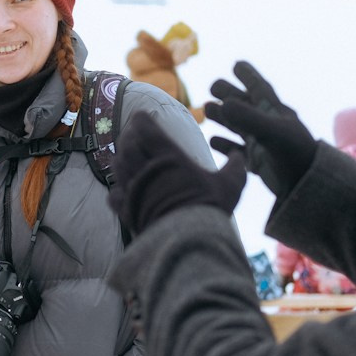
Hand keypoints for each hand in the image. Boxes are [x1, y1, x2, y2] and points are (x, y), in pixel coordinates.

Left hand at [109, 112, 246, 235]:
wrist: (185, 240)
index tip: (143, 116)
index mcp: (167, 156)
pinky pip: (114, 195)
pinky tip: (121, 191)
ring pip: (118, 166)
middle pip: (127, 144)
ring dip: (121, 159)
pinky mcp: (126, 210)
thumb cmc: (208, 208)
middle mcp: (145, 169)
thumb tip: (241, 156)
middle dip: (129, 137)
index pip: (145, 128)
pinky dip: (116, 190)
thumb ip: (235, 168)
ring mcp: (132, 190)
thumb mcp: (229, 186)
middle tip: (134, 135)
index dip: (142, 120)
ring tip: (128, 159)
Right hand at [204, 61, 315, 198]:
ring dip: (223, 117)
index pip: (260, 89)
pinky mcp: (257, 162)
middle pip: (244, 105)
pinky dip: (225, 145)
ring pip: (238, 125)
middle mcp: (268, 125)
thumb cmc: (294, 154)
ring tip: (207, 109)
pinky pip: (237, 150)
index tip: (237, 64)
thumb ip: (248, 117)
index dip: (249, 75)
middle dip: (228, 94)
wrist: (306, 187)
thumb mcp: (273, 132)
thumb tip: (223, 104)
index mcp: (276, 112)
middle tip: (212, 87)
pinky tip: (214, 141)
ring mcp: (262, 143)